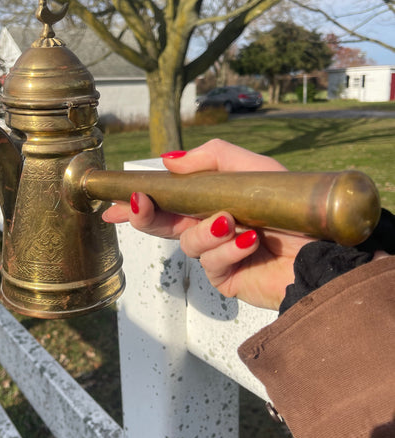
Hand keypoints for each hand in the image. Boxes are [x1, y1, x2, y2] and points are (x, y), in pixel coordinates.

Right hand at [102, 139, 312, 309]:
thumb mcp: (253, 170)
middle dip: (149, 215)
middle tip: (140, 205)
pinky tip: (250, 241)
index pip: (168, 202)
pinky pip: (212, 262)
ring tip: (232, 221)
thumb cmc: (293, 207)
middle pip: (165, 225)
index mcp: (212, 203)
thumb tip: (169, 159)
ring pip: (188, 243)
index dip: (140, 201)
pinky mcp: (226, 278)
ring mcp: (218, 255)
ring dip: (207, 231)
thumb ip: (213, 159)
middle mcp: (210, 229)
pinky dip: (229, 249)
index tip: (111, 199)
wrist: (324, 248)